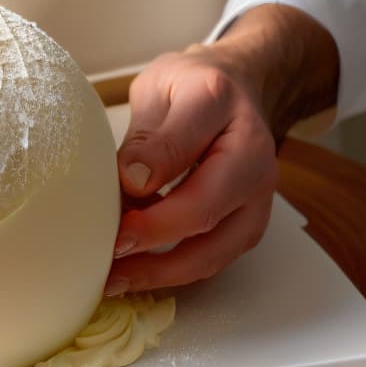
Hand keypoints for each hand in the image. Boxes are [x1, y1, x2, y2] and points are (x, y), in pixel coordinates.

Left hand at [106, 4, 339, 294]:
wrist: (237, 89)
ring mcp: (257, 196)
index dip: (146, 177)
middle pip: (207, 210)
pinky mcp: (248, 224)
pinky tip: (133, 273)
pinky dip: (172, 272)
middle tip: (107, 249)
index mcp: (219, 105)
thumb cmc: (189, 87)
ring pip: (215, 249)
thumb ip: (148, 135)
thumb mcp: (159, 89)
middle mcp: (252, 155)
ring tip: (113, 279)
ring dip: (161, 270)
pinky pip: (213, 258)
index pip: (182, 145)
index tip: (116, 193)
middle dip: (152, 236)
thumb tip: (132, 182)